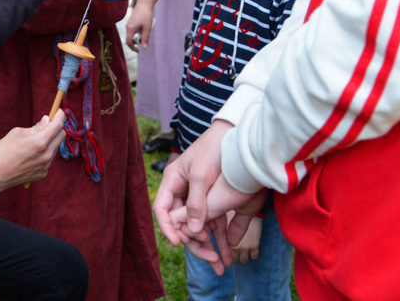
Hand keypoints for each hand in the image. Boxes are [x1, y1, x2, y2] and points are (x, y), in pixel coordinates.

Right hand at [0, 111, 66, 191]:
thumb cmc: (3, 151)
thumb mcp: (16, 133)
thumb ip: (35, 127)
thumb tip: (47, 121)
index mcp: (40, 142)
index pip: (58, 125)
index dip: (60, 115)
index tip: (58, 111)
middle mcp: (46, 155)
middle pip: (61, 136)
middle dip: (57, 127)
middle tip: (47, 123)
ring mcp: (46, 165)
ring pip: (55, 147)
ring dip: (50, 140)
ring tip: (34, 140)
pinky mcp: (43, 173)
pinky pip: (49, 158)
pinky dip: (44, 152)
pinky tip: (31, 154)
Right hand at [124, 0, 154, 51]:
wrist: (144, 3)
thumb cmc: (146, 15)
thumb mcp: (147, 28)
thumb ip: (145, 38)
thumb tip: (144, 47)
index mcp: (130, 29)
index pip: (129, 42)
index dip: (133, 48)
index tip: (139, 50)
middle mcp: (128, 27)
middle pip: (129, 39)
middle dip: (136, 42)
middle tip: (144, 41)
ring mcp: (129, 24)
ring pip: (131, 34)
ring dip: (137, 37)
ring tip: (145, 32)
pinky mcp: (131, 21)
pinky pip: (132, 30)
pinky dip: (137, 32)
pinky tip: (144, 28)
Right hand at [154, 119, 265, 274]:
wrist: (237, 135)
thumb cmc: (213, 149)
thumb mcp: (201, 176)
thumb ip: (196, 203)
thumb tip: (192, 230)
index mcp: (173, 181)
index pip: (163, 210)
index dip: (168, 227)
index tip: (178, 243)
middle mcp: (183, 191)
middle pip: (182, 223)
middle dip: (194, 243)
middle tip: (210, 259)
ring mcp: (199, 197)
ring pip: (199, 226)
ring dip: (209, 245)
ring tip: (222, 264)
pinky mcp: (215, 200)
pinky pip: (214, 222)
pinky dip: (220, 236)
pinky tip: (228, 250)